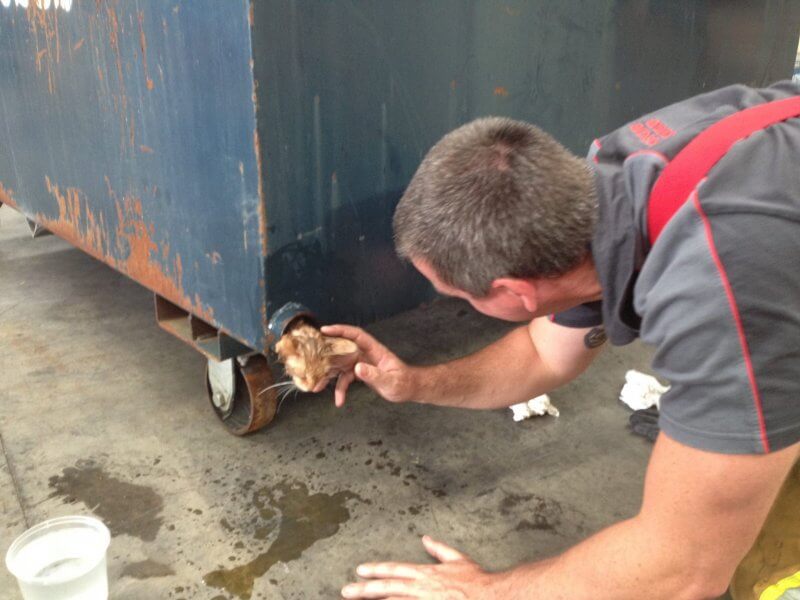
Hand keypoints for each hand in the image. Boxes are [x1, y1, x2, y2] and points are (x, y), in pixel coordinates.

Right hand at [319, 325, 415, 407]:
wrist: (408, 390)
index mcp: (374, 350)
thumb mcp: (391, 381)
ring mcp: (361, 363)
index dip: (341, 330)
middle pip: (342, 350)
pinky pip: (345, 379)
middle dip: (326, 354)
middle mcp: (365, 354)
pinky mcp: (359, 373)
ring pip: (340, 366)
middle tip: (311, 358)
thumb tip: (358, 368)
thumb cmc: (404, 383)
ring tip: (316, 387)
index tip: (325, 330)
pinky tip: (339, 401)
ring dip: (328, 376)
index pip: (356, 335)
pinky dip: (340, 389)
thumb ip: (375, 375)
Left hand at [341, 536, 504, 598]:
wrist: (491, 597)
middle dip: (364, 590)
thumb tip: (426, 538)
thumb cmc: (477, 581)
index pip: (394, 569)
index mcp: (425, 573)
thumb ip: (439, 550)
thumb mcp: (458, 559)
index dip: (376, 569)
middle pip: (387, 588)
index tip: (360, 570)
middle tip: (346, 591)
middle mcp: (420, 588)